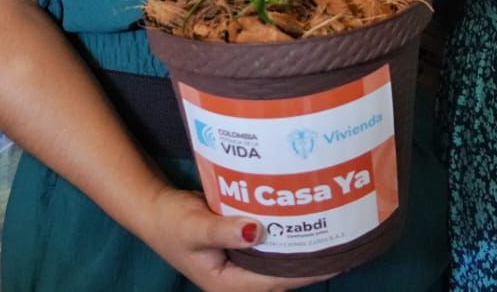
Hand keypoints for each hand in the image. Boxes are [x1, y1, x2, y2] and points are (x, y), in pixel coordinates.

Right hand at [139, 186, 336, 291]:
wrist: (154, 212)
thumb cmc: (171, 222)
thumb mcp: (194, 226)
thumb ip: (223, 230)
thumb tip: (257, 230)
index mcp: (229, 285)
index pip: (277, 281)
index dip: (306, 270)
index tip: (334, 255)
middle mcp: (239, 281)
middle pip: (283, 278)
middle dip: (311, 262)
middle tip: (342, 239)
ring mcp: (240, 268)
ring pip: (278, 264)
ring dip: (301, 251)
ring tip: (332, 232)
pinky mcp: (241, 252)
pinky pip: (270, 251)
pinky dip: (287, 240)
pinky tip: (304, 223)